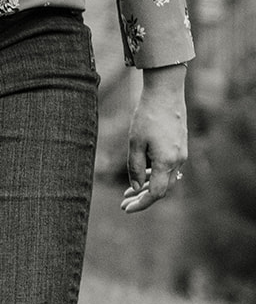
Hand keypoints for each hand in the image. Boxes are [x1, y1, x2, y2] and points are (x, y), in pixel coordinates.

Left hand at [120, 63, 188, 213]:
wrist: (166, 95)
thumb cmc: (147, 117)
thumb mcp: (134, 144)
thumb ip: (134, 168)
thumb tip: (136, 188)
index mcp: (166, 162)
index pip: (156, 193)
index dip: (141, 204)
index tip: (126, 209)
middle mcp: (178, 161)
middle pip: (162, 189)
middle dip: (142, 198)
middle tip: (123, 204)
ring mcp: (181, 155)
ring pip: (165, 179)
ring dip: (147, 187)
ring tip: (127, 193)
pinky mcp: (180, 148)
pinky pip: (168, 168)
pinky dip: (154, 175)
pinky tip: (141, 176)